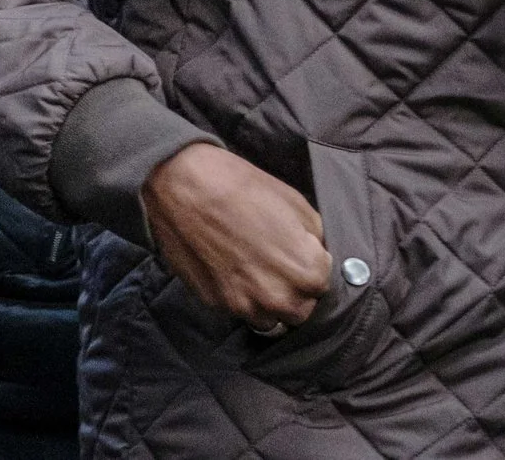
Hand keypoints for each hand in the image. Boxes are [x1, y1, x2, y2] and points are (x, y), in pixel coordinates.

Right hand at [141, 143, 329, 332]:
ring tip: (253, 270)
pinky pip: (237, 310)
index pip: (325, 285)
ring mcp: (244, 305)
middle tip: (278, 264)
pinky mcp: (214, 303)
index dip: (312, 266)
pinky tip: (228, 267)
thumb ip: (315, 238)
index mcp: (307, 272)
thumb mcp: (295, 202)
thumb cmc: (239, 186)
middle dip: (295, 290)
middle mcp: (279, 298)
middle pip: (301, 310)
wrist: (180, 184)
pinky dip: (238, 295)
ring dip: (267, 301)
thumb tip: (318, 253)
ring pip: (270, 320)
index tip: (298, 252)